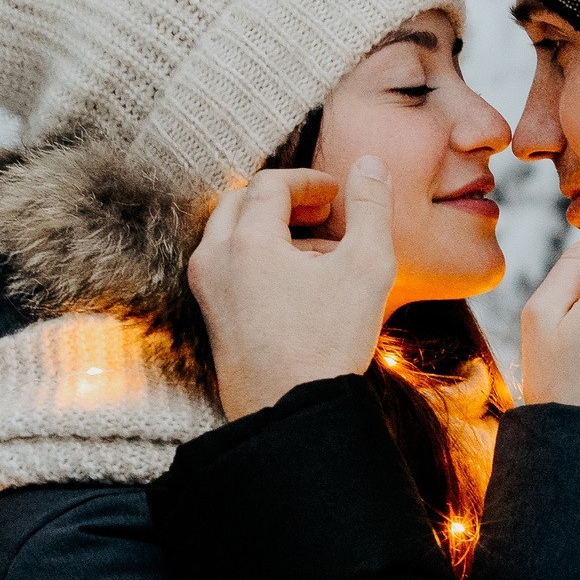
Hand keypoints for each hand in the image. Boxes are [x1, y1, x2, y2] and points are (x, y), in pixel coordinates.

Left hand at [190, 158, 396, 419]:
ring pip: (231, 234)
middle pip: (240, 201)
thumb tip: (370, 165)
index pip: (270, 184)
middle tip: (323, 211)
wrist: (293, 414)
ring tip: (319, 251)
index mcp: (247, 241)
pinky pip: (228, 266)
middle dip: (283, 199)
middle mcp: (214, 260)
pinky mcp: (211, 318)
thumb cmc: (328, 343)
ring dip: (271, 227)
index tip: (338, 192)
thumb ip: (371, 207)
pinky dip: (258, 257)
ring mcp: (207, 291)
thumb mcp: (367, 266)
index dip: (309, 180)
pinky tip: (300, 284)